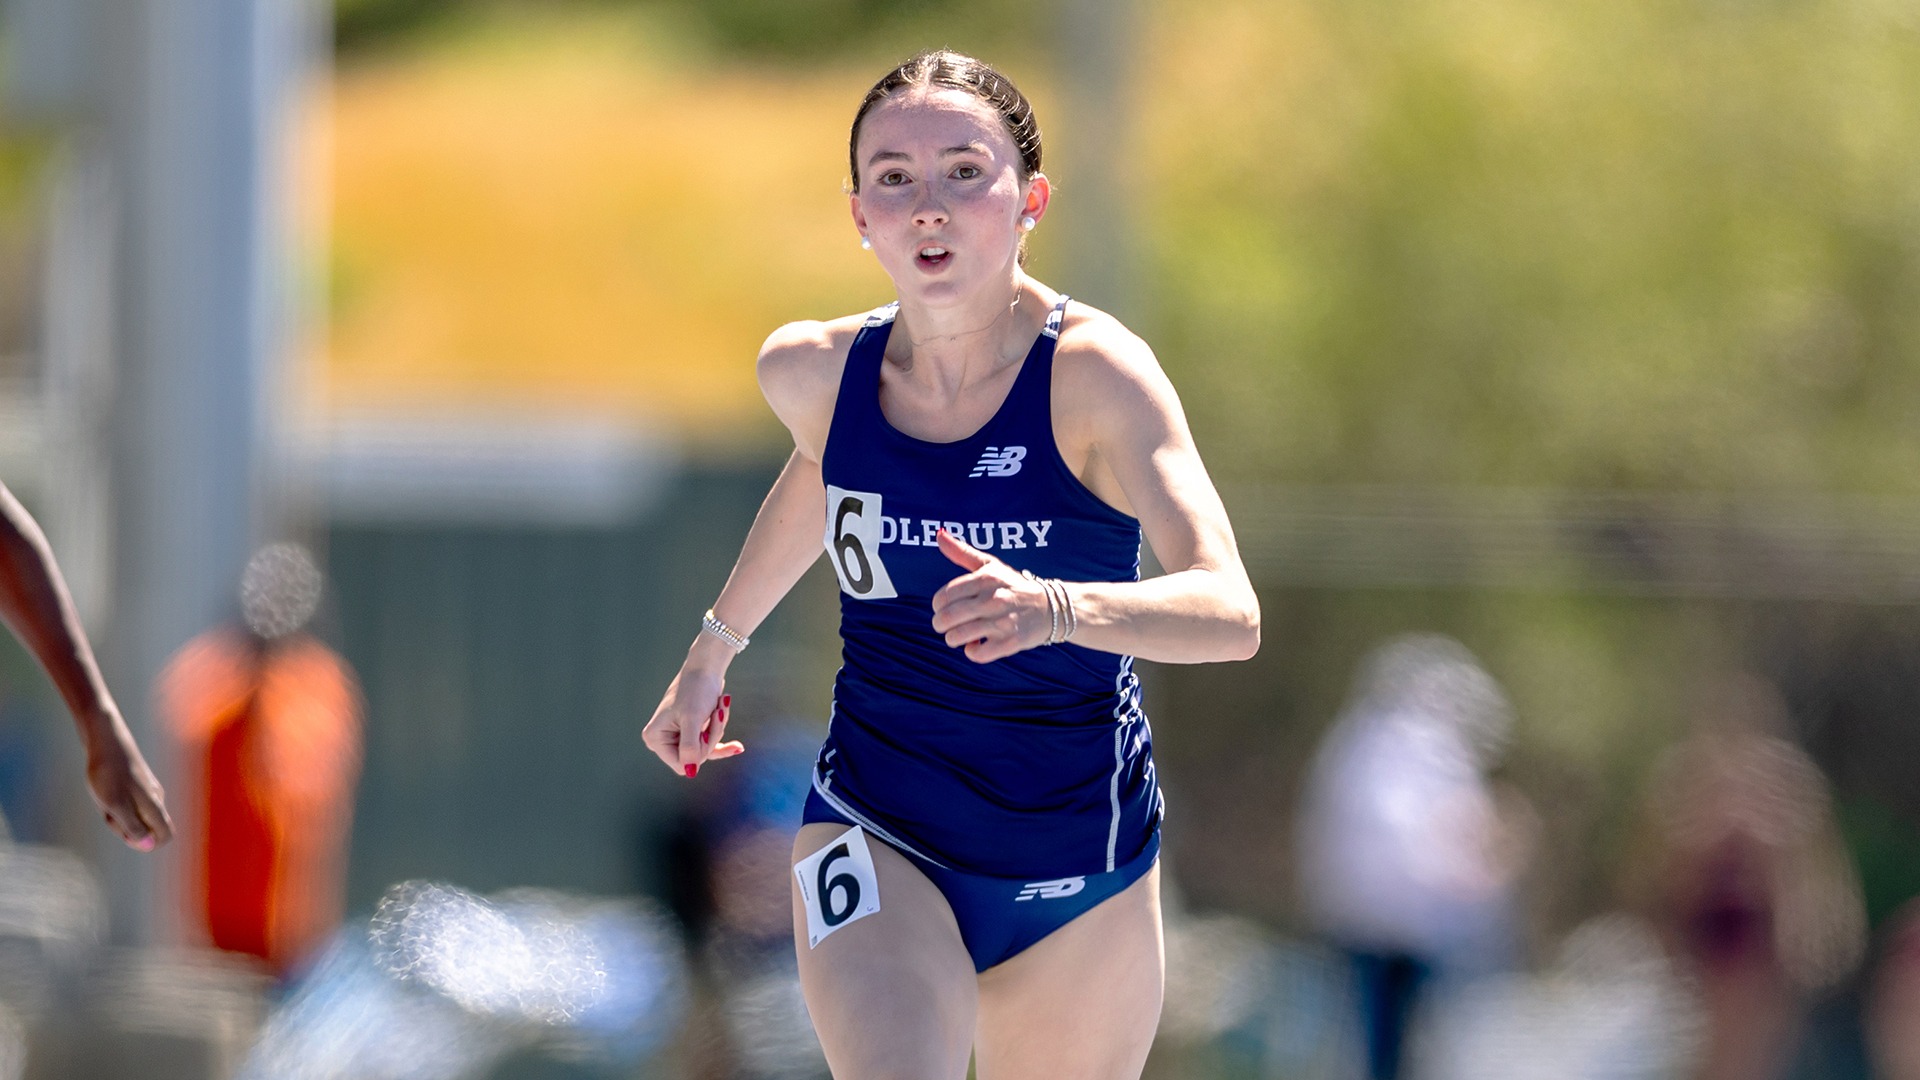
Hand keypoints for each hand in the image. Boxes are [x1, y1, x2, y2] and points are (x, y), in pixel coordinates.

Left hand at [83, 709, 173, 851]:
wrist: (105, 740)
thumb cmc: (107, 774)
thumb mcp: (115, 806)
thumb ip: (132, 827)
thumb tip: (149, 845)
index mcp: (154, 805)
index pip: (165, 836)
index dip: (146, 844)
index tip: (124, 834)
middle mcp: (156, 799)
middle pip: (147, 828)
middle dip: (125, 829)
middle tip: (108, 813)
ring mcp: (147, 790)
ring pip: (135, 816)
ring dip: (117, 816)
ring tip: (103, 799)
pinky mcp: (137, 783)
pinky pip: (128, 804)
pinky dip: (114, 804)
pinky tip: (102, 790)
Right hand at [642, 662, 743, 778]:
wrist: (706, 668)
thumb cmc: (696, 689)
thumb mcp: (693, 719)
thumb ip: (690, 747)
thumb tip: (690, 772)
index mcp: (655, 738)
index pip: (682, 764)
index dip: (699, 751)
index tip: (704, 729)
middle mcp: (662, 739)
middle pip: (695, 757)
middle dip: (711, 736)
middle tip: (716, 712)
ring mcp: (677, 736)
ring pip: (705, 749)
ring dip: (717, 729)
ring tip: (720, 705)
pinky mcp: (690, 731)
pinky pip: (708, 744)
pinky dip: (720, 734)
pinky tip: (738, 746)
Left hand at [930, 528, 1054, 662]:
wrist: (1051, 608)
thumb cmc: (1013, 586)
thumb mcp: (990, 565)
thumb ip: (962, 552)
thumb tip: (939, 534)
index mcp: (985, 579)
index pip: (943, 596)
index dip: (938, 606)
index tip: (945, 607)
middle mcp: (993, 599)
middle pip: (945, 618)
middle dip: (941, 624)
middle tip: (949, 624)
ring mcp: (1002, 622)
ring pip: (956, 637)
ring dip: (954, 638)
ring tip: (965, 634)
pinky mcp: (1010, 642)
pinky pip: (976, 654)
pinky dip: (972, 651)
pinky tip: (980, 643)